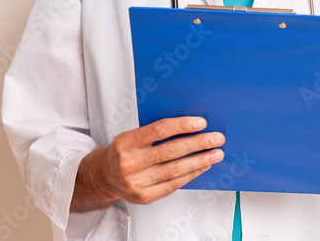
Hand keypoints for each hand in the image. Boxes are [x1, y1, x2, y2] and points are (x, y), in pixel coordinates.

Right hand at [70, 116, 223, 212]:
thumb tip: (187, 127)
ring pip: (174, 170)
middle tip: (216, 138)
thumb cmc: (123, 153)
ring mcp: (137, 181)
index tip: (200, 123)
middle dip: (197, 144)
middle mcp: (130, 162)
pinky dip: (190, 175)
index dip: (181, 126)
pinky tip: (202, 167)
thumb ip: (153, 133)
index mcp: (126, 142)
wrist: (103, 177)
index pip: (158, 131)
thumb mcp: (130, 137)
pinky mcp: (144, 196)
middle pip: (170, 151)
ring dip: (199, 161)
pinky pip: (172, 184)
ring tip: (215, 154)